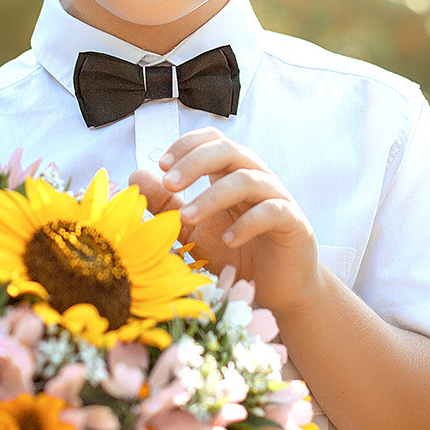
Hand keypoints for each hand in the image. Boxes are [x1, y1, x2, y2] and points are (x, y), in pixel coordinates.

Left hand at [129, 128, 319, 315]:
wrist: (277, 288)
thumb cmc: (236, 253)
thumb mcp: (193, 228)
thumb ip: (166, 203)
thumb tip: (136, 175)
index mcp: (232, 172)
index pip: (212, 141)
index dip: (186, 145)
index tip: (161, 165)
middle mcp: (256, 177)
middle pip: (228, 150)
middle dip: (195, 162)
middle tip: (169, 183)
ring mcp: (277, 198)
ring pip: (246, 179)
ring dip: (212, 196)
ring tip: (187, 218)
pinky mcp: (294, 223)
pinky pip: (272, 212)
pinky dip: (246, 223)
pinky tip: (227, 240)